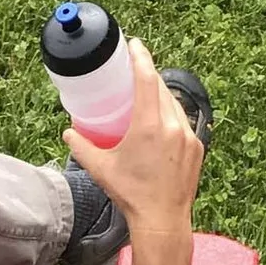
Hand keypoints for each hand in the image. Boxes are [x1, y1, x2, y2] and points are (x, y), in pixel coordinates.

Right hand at [68, 39, 203, 247]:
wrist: (162, 220)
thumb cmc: (131, 194)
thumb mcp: (101, 168)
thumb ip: (81, 147)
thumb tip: (68, 133)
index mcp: (149, 125)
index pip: (147, 79)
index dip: (140, 57)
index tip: (134, 44)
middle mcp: (173, 125)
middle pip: (161, 88)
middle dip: (149, 74)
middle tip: (135, 68)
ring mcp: (188, 136)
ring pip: (174, 104)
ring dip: (160, 94)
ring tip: (147, 93)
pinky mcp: (197, 147)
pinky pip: (183, 121)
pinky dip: (171, 115)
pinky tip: (162, 121)